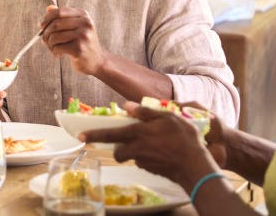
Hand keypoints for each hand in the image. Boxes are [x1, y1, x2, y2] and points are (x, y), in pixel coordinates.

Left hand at [40, 5, 108, 75]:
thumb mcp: (75, 27)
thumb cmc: (82, 42)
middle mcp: (85, 24)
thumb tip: (49, 8)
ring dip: (49, 45)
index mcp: (83, 15)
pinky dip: (54, 52)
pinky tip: (59, 55)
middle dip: (46, 34)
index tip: (41, 26)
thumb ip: (62, 17)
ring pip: (54, 37)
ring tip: (53, 49)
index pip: (59, 12)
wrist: (97, 61)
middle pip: (55, 24)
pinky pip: (57, 48)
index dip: (47, 18)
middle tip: (45, 41)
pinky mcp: (79, 49)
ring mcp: (83, 36)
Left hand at [80, 102, 219, 187]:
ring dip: (133, 152)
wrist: (195, 166)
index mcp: (137, 133)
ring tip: (149, 145)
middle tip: (123, 143)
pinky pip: (143, 163)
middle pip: (117, 151)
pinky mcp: (151, 170)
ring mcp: (143, 161)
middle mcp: (136, 148)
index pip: (109, 134)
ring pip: (130, 157)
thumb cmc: (184, 138)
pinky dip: (146, 158)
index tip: (80, 137)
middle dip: (116, 148)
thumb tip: (127, 106)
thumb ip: (145, 112)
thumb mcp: (168, 117)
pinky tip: (160, 153)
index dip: (93, 135)